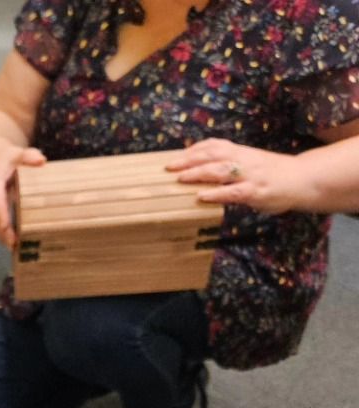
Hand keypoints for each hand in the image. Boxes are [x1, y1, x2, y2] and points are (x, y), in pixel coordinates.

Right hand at [0, 139, 45, 248]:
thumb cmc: (6, 159)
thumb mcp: (17, 154)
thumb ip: (29, 156)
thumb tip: (41, 161)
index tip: (5, 227)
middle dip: (1, 231)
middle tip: (13, 244)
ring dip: (0, 236)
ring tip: (13, 247)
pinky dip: (0, 233)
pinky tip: (10, 241)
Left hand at [168, 139, 309, 213]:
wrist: (303, 179)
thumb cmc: (273, 174)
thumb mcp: (250, 163)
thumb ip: (230, 165)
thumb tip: (203, 170)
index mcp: (241, 152)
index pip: (215, 145)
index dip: (195, 149)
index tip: (176, 155)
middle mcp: (244, 160)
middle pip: (214, 155)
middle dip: (190, 160)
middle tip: (169, 167)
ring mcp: (250, 175)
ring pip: (221, 170)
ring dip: (199, 173)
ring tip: (180, 178)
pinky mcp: (256, 192)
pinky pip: (233, 192)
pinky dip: (216, 194)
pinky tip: (202, 196)